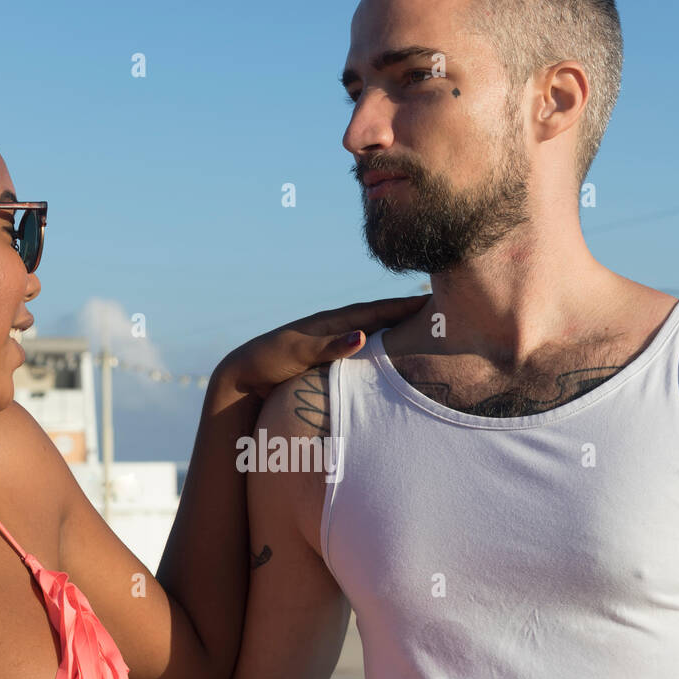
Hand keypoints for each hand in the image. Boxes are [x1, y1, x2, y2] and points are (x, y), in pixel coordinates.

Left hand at [216, 293, 429, 398]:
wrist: (242, 376)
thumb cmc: (267, 362)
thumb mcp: (299, 353)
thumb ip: (330, 346)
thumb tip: (363, 335)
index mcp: (330, 321)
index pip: (375, 310)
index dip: (403, 306)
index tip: (433, 302)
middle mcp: (333, 327)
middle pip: (377, 317)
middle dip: (406, 313)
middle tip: (437, 312)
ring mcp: (330, 341)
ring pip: (370, 331)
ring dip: (394, 329)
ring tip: (422, 329)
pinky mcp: (326, 357)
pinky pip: (360, 348)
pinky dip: (378, 347)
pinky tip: (388, 354)